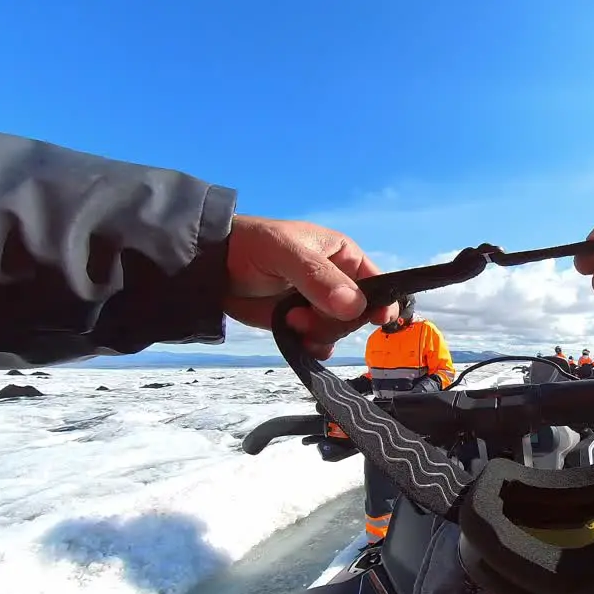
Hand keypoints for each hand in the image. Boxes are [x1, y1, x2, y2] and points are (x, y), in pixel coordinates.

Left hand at [225, 216, 397, 358]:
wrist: (212, 266)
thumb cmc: (252, 246)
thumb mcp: (286, 252)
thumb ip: (318, 277)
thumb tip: (354, 306)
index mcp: (343, 256)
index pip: (377, 282)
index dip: (380, 302)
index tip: (377, 319)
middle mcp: (338, 282)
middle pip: (358, 314)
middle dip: (333, 320)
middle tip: (300, 314)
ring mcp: (320, 305)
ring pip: (339, 331)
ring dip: (318, 333)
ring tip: (289, 319)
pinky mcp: (302, 324)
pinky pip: (322, 344)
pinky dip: (313, 347)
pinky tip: (298, 340)